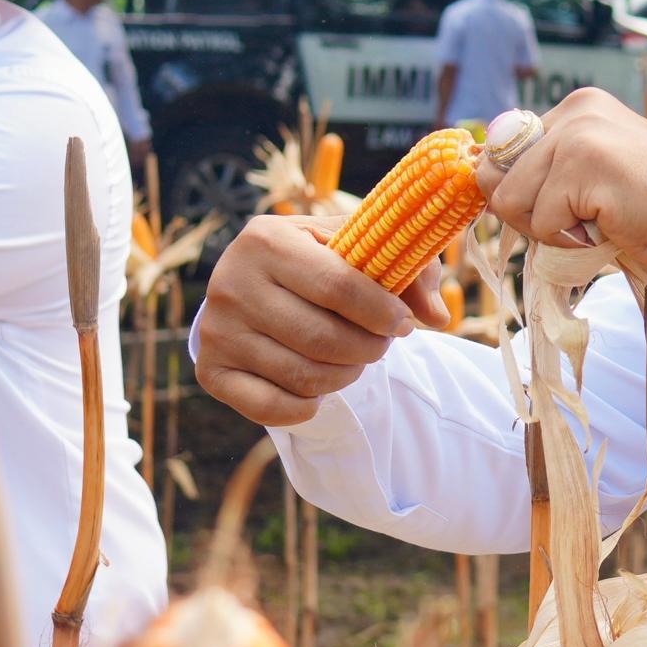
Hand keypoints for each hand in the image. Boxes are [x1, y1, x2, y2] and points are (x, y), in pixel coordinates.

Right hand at [190, 212, 436, 427]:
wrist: (255, 284)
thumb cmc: (319, 262)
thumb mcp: (359, 249)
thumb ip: (410, 272)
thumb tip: (436, 316)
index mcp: (267, 238)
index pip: (338, 285)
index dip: (382, 312)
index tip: (404, 324)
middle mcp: (231, 282)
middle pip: (322, 338)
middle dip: (368, 349)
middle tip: (379, 345)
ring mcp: (216, 330)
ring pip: (303, 375)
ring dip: (345, 375)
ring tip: (353, 360)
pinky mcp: (210, 370)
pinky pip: (273, 408)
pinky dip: (308, 404)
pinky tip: (318, 383)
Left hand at [483, 88, 646, 273]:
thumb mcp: (597, 176)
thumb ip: (550, 172)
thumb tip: (484, 182)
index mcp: (577, 107)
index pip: (502, 152)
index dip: (521, 194)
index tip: (568, 208)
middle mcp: (574, 110)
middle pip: (497, 179)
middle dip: (534, 215)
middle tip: (590, 219)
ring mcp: (579, 135)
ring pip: (511, 203)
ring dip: (552, 231)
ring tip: (604, 221)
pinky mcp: (586, 166)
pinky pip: (542, 224)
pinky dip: (572, 243)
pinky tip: (614, 228)